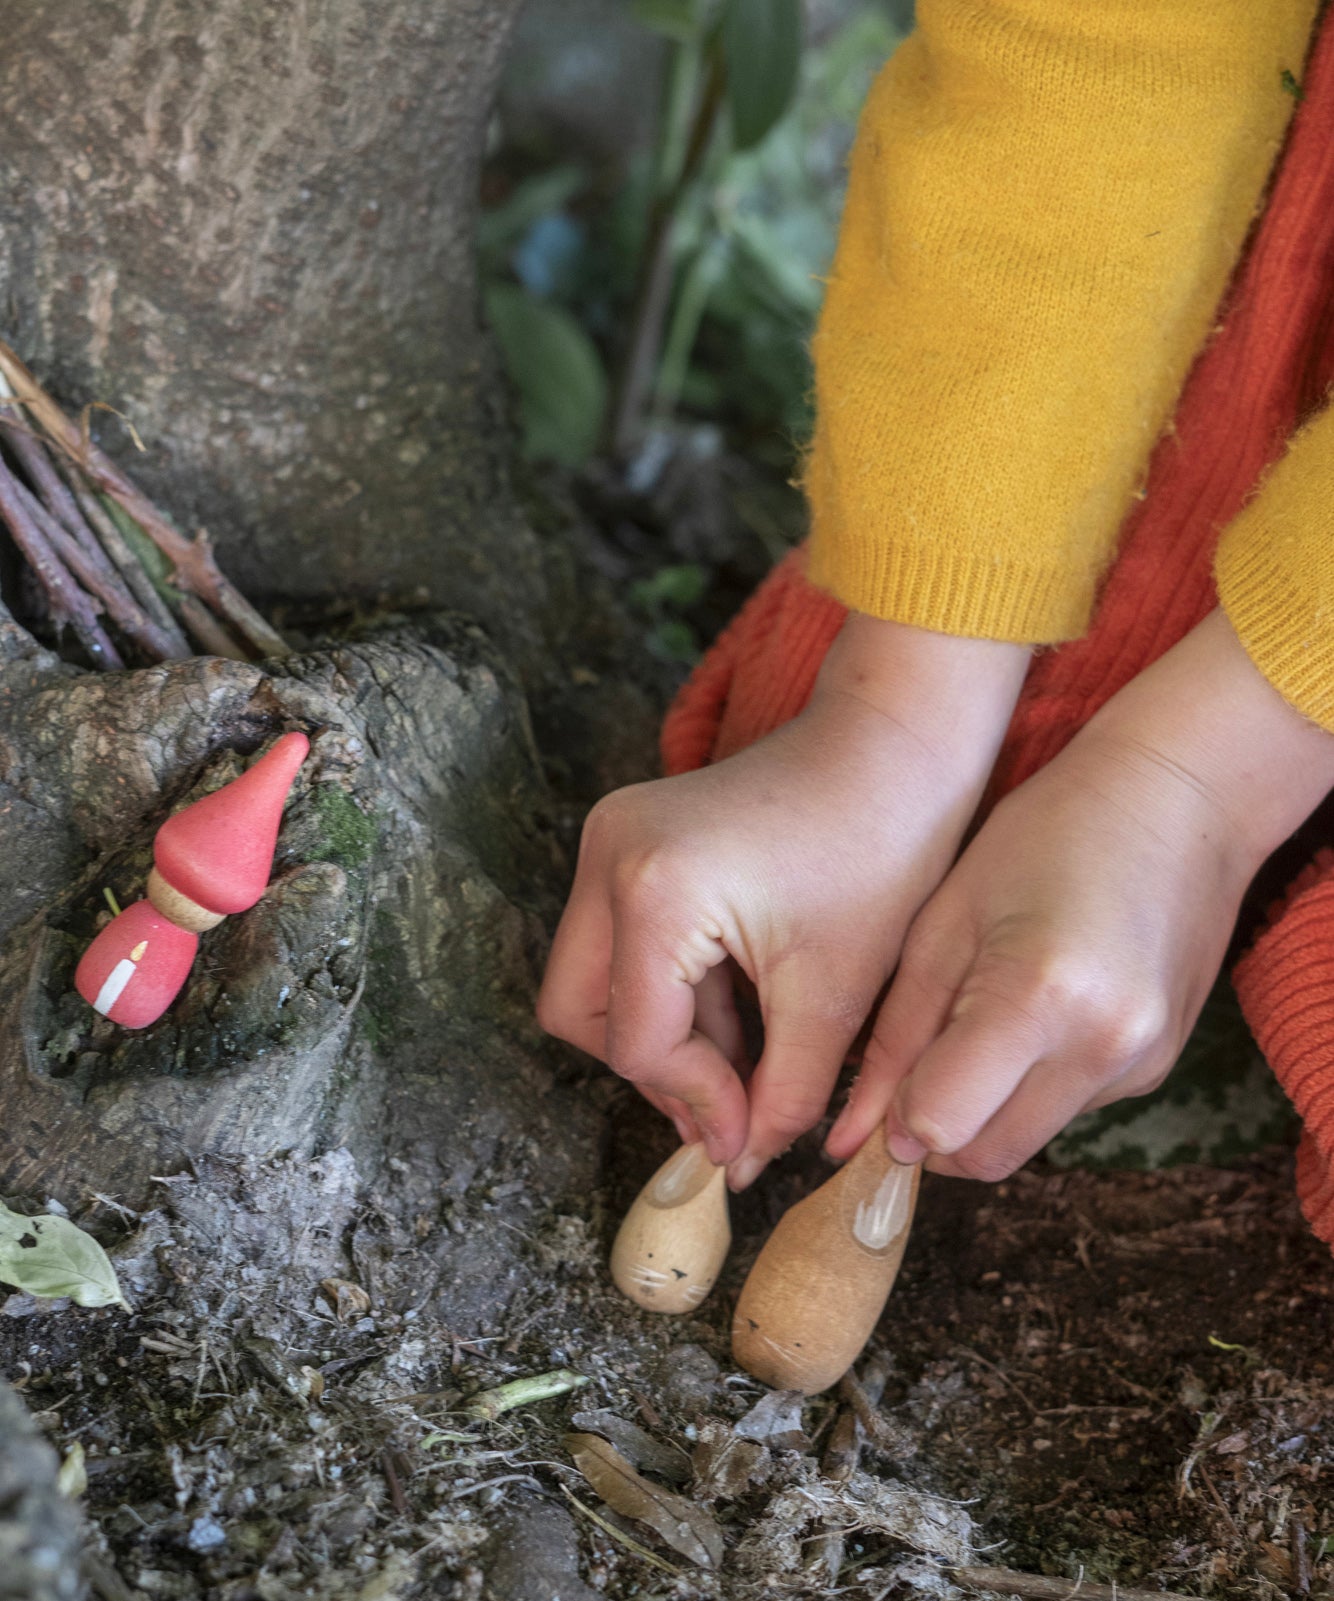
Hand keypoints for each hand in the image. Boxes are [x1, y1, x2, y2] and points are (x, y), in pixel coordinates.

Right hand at [538, 616, 1028, 1180]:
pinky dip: (668, 988)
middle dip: (653, 1067)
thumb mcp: (833, 996)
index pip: (638, 1043)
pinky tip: (738, 1006)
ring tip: (745, 1054)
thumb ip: (783, 1096)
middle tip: (728, 1102)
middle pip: (579, 1011)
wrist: (892, 747)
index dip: (694, 1102)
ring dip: (660, 1031)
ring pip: (590, 979)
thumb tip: (740, 1162)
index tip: (748, 1137)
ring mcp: (609, 836)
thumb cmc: (881, 853)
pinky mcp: (626, 834)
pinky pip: (617, 941)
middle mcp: (609, 853)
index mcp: (657, 890)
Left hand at [828, 610, 1333, 1179]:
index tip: (888, 1077)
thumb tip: (851, 1141)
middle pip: (985, 1157)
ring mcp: (1141, 1064)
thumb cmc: (1041, 836)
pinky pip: (1067, 1110)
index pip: (941, 1124)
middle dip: (937, 1128)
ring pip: (1026, 1141)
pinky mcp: (1161, 1069)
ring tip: (981, 1017)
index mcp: (1035, 997)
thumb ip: (895, 1036)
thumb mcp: (943, 920)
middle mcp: (1101, 1048)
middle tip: (921, 1059)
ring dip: (986, 1109)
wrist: (1177, 801)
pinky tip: (1036, 1010)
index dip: (899, 1114)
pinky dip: (1033, 1087)